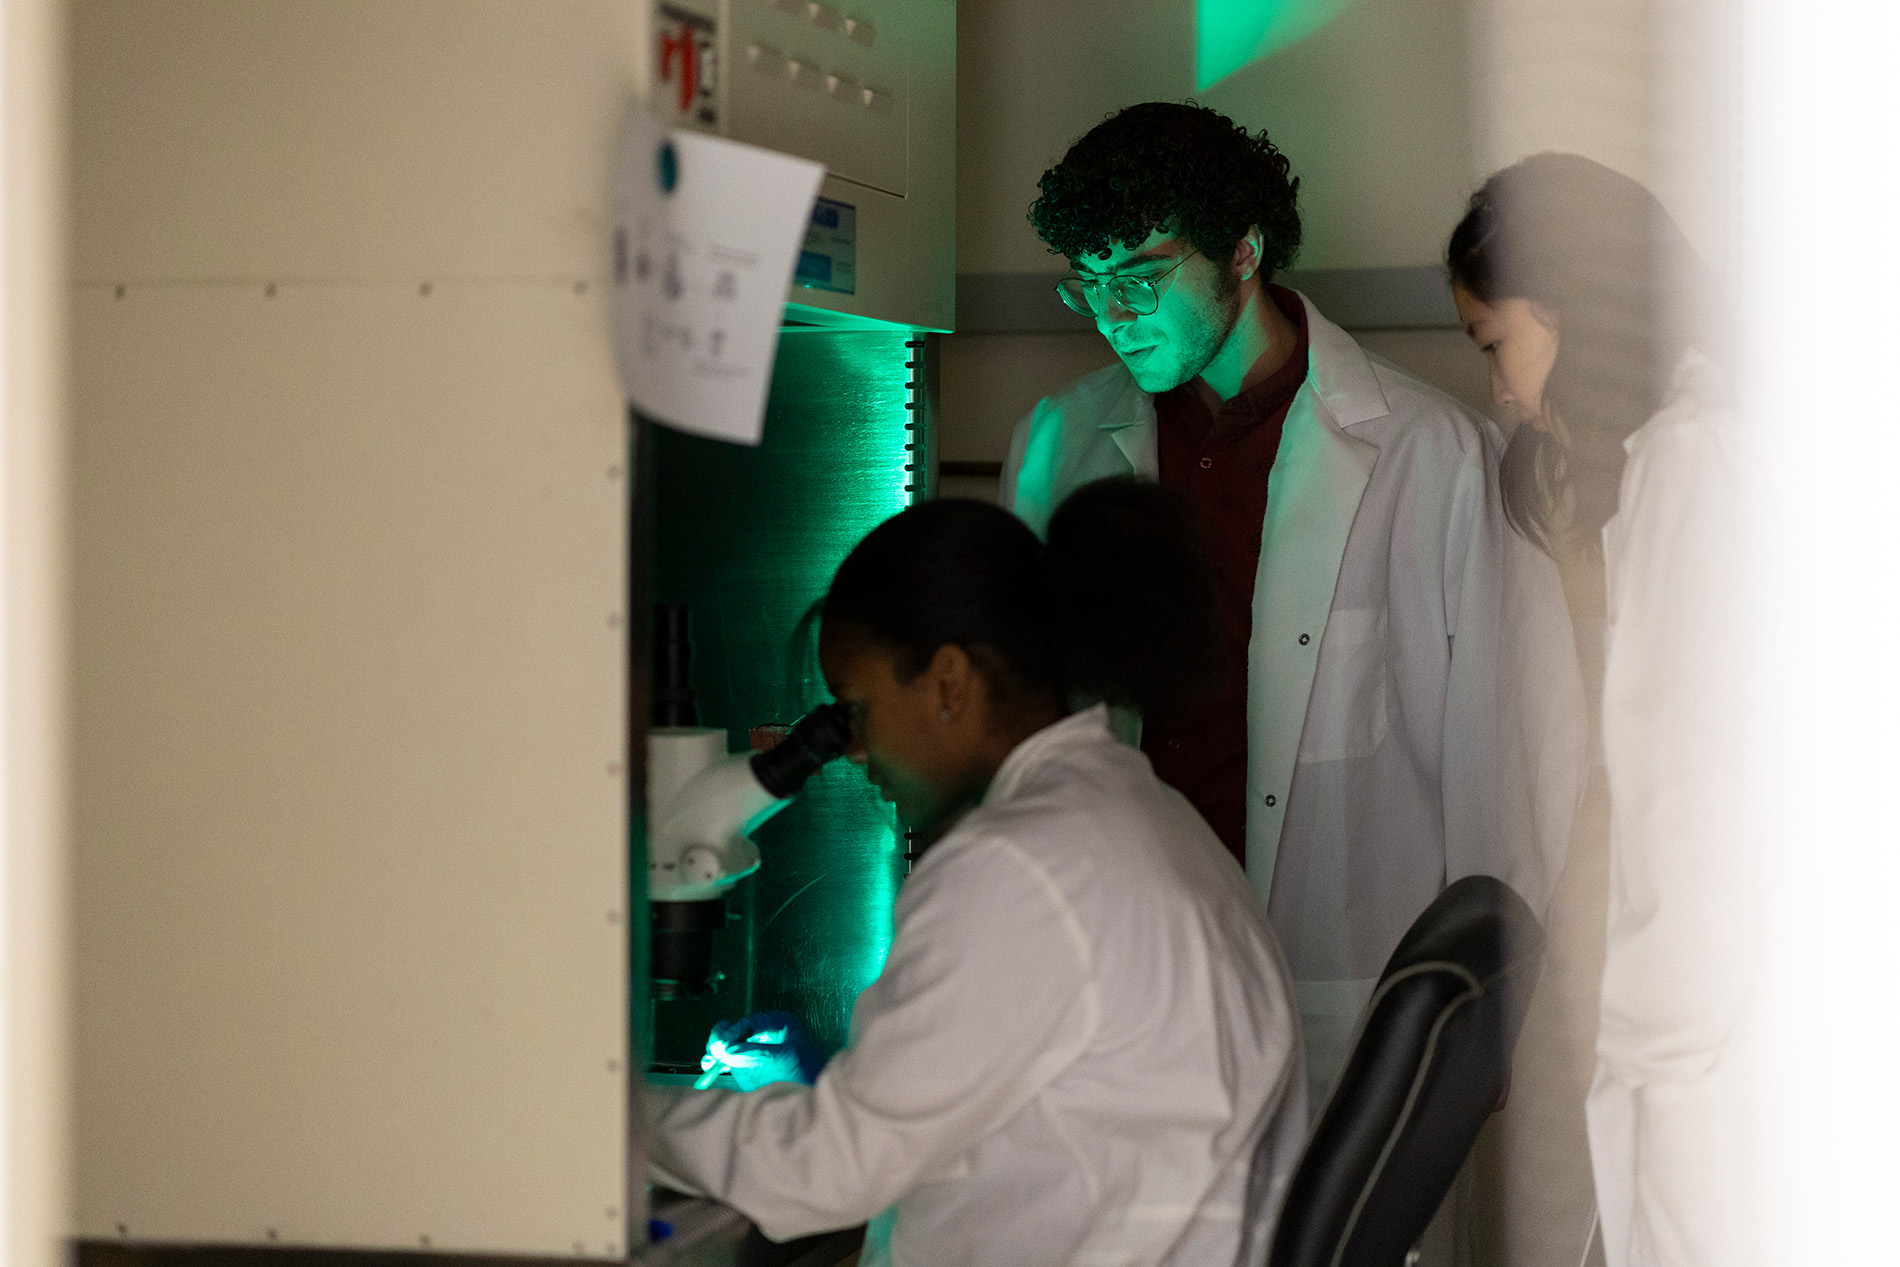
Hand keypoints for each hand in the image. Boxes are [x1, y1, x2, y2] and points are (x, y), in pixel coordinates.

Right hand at [700, 1011, 826, 1090]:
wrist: (815, 1093)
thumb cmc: (807, 1071)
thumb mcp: (783, 1058)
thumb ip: (755, 1053)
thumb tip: (727, 1049)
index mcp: (777, 1023)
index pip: (751, 1023)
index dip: (735, 1030)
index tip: (724, 1042)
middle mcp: (762, 1034)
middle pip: (736, 1032)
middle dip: (722, 1040)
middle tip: (714, 1050)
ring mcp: (753, 1051)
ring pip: (728, 1046)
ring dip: (717, 1052)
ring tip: (709, 1061)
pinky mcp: (745, 1068)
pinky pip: (728, 1062)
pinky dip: (719, 1064)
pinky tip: (710, 1068)